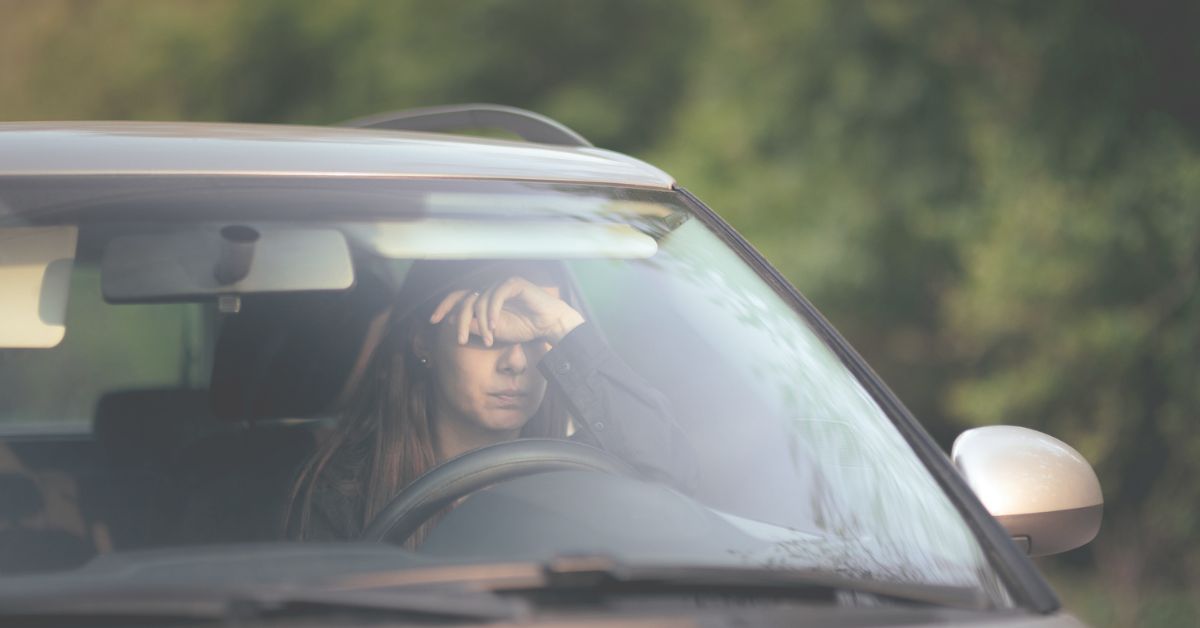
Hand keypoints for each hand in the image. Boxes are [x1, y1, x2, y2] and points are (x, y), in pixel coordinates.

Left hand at [429, 276, 584, 345]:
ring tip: (490, 339)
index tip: (433, 321)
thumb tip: (455, 323)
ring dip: (483, 322)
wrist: (549, 325)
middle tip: (461, 339)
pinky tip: (495, 326)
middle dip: (461, 320)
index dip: (444, 306)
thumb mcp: (494, 332)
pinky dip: (493, 312)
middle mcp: (489, 289)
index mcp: (484, 298)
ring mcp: (500, 284)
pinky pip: (496, 296)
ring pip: (480, 300)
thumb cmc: (525, 327)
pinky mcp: (513, 283)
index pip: (458, 297)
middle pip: (465, 299)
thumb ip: (476, 326)